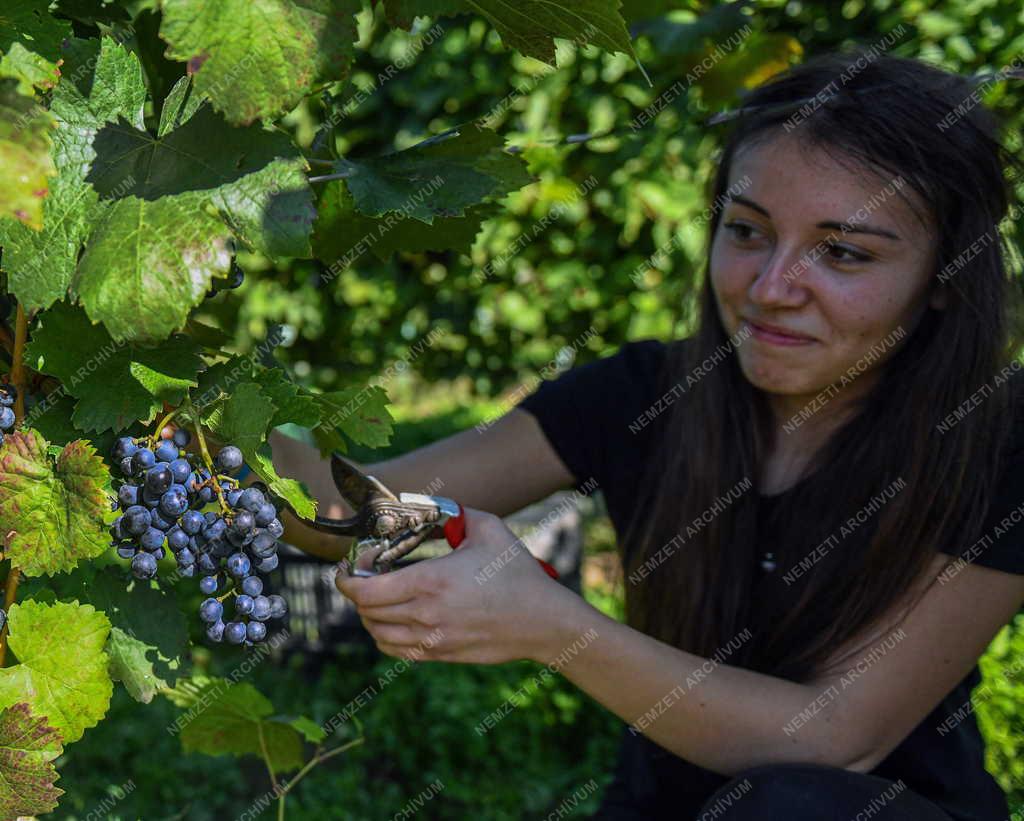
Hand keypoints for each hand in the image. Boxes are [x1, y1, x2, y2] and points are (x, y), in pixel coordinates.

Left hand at [335, 508, 573, 664]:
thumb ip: (453, 512)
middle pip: (366, 612)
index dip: (347, 580)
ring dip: (368, 615)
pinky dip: (383, 636)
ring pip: (377, 633)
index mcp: (430, 582)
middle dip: (356, 592)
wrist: (542, 620)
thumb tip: (426, 507)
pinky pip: (395, 651)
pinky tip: (391, 620)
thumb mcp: (488, 528)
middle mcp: (425, 615)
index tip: (348, 567)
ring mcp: (432, 639)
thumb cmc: (516, 572)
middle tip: (362, 576)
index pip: (365, 591)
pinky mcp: (441, 655)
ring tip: (376, 597)